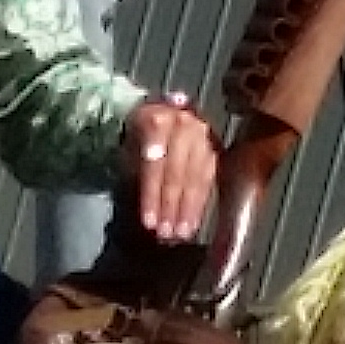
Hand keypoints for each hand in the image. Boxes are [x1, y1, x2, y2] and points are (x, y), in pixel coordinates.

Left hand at [120, 99, 218, 244]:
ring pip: (195, 179)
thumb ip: (136, 169)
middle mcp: (184, 126)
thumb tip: (146, 204)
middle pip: (176, 173)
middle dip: (170, 206)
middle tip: (165, 233)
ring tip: (180, 234)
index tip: (148, 221)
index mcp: (158, 119)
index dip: (151, 194)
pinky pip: (208, 181)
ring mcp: (203, 137)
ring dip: (187, 210)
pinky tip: (193, 223)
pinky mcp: (215, 150)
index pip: (154, 163)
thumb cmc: (142, 130)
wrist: (166, 109)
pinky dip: (199, 204)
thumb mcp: (129, 143)